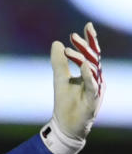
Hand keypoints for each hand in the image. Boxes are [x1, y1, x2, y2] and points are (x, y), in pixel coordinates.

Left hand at [42, 22, 103, 153]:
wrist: (65, 126)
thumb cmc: (65, 103)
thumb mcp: (60, 79)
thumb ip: (59, 62)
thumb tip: (57, 43)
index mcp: (89, 73)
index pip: (92, 53)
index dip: (90, 40)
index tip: (86, 27)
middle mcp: (96, 79)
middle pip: (93, 58)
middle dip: (84, 46)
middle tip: (73, 36)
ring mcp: (96, 89)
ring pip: (93, 70)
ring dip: (83, 58)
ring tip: (72, 50)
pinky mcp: (93, 100)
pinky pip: (93, 85)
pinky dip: (88, 76)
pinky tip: (84, 66)